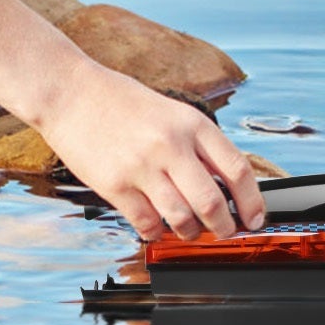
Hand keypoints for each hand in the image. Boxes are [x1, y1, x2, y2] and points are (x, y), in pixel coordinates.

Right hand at [33, 60, 266, 239]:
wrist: (70, 92)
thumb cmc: (119, 100)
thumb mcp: (170, 111)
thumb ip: (196, 144)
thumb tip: (225, 184)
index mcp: (190, 122)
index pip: (237, 169)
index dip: (253, 201)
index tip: (254, 218)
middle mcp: (170, 144)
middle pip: (212, 203)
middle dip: (224, 227)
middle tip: (224, 231)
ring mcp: (142, 167)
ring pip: (182, 219)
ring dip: (190, 232)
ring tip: (188, 229)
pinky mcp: (115, 185)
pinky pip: (147, 224)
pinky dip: (156, 231)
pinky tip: (155, 223)